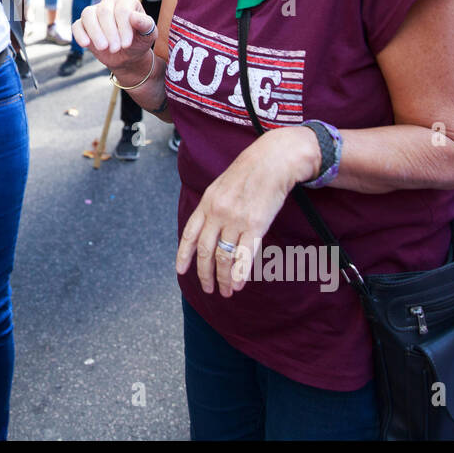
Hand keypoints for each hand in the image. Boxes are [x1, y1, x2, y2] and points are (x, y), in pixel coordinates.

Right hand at [71, 0, 156, 76]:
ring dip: (95, 33)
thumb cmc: (140, 41)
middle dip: (110, 32)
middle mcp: (109, 2)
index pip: (122, 10)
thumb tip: (134, 17)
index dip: (123, 28)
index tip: (126, 44)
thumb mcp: (148, 35)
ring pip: (88, 15)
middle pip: (104, 12)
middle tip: (116, 49)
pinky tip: (86, 45)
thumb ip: (146, 24)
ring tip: (103, 48)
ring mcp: (94, 11)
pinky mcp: (83, 24)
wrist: (127, 55)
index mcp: (127, 0)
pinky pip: (77, 25)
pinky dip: (79, 34)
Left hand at [175, 126, 319, 297]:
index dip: (184, 255)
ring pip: (224, 257)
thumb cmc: (248, 172)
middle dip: (205, 274)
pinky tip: (238, 284)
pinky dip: (239, 273)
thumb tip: (206, 229)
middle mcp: (217, 213)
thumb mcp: (220, 186)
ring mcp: (236, 220)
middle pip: (206, 251)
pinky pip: (244, 255)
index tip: (181, 271)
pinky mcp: (256, 225)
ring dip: (223, 278)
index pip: (189, 234)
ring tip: (226, 291)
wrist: (272, 161)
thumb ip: (212, 207)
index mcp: (207, 203)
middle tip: (208, 289)